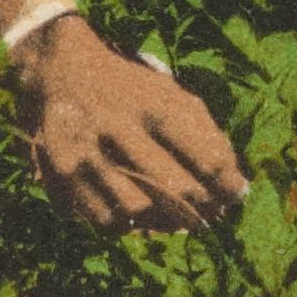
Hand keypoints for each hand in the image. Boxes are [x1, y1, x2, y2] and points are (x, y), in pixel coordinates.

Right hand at [12, 18, 250, 232]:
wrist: (59, 71)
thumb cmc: (130, 90)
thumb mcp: (173, 97)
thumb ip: (210, 137)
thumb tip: (238, 190)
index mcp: (153, 103)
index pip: (206, 159)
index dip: (226, 187)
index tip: (233, 195)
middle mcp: (116, 125)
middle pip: (175, 190)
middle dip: (201, 210)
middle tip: (210, 215)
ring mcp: (83, 151)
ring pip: (138, 211)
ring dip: (165, 222)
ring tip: (177, 220)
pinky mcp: (58, 174)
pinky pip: (105, 221)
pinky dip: (129, 226)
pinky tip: (139, 216)